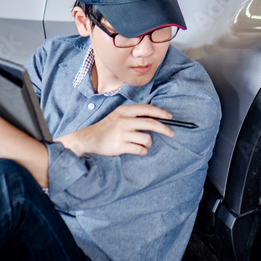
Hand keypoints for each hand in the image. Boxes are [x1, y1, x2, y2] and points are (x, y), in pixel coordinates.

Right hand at [56, 104, 174, 156]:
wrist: (88, 139)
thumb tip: (155, 117)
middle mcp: (123, 121)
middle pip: (151, 123)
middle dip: (164, 129)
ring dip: (148, 143)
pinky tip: (138, 150)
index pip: (147, 109)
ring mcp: (121, 134)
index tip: (170, 117)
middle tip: (171, 133)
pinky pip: (140, 149)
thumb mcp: (118, 115)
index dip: (161, 112)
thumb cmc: (107, 128)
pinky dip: (143, 151)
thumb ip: (133, 115)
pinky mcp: (120, 146)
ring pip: (147, 139)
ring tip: (142, 144)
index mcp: (124, 111)